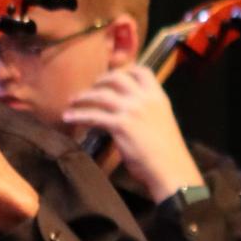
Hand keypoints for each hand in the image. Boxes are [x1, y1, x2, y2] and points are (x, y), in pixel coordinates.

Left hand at [62, 66, 202, 201]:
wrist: (170, 170)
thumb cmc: (167, 153)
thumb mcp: (162, 122)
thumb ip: (147, 111)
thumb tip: (127, 110)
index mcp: (158, 97)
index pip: (141, 71)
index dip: (125, 70)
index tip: (113, 76)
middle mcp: (145, 99)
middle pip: (117, 78)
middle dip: (100, 81)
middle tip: (91, 89)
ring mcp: (132, 111)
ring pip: (101, 95)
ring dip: (84, 96)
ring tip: (73, 101)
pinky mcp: (121, 126)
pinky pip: (94, 116)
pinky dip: (79, 115)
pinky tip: (69, 118)